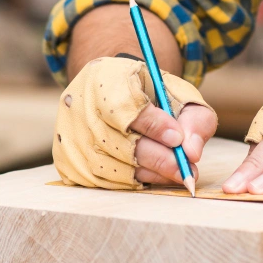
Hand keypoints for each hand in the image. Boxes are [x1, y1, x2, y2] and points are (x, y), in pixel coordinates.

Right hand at [53, 55, 217, 189]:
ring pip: (116, 167)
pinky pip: (105, 182)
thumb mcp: (177, 93)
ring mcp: (71, 138)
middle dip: (160, 159)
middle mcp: (80, 109)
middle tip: (188, 170)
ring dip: (151, 174)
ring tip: (177, 173)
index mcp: (105, 80)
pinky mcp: (69, 163)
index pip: (127, 108)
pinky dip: (134, 182)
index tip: (178, 139)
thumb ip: (193, 117)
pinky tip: (154, 175)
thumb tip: (192, 151)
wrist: (111, 90)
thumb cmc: (150, 94)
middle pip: (122, 143)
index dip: (155, 126)